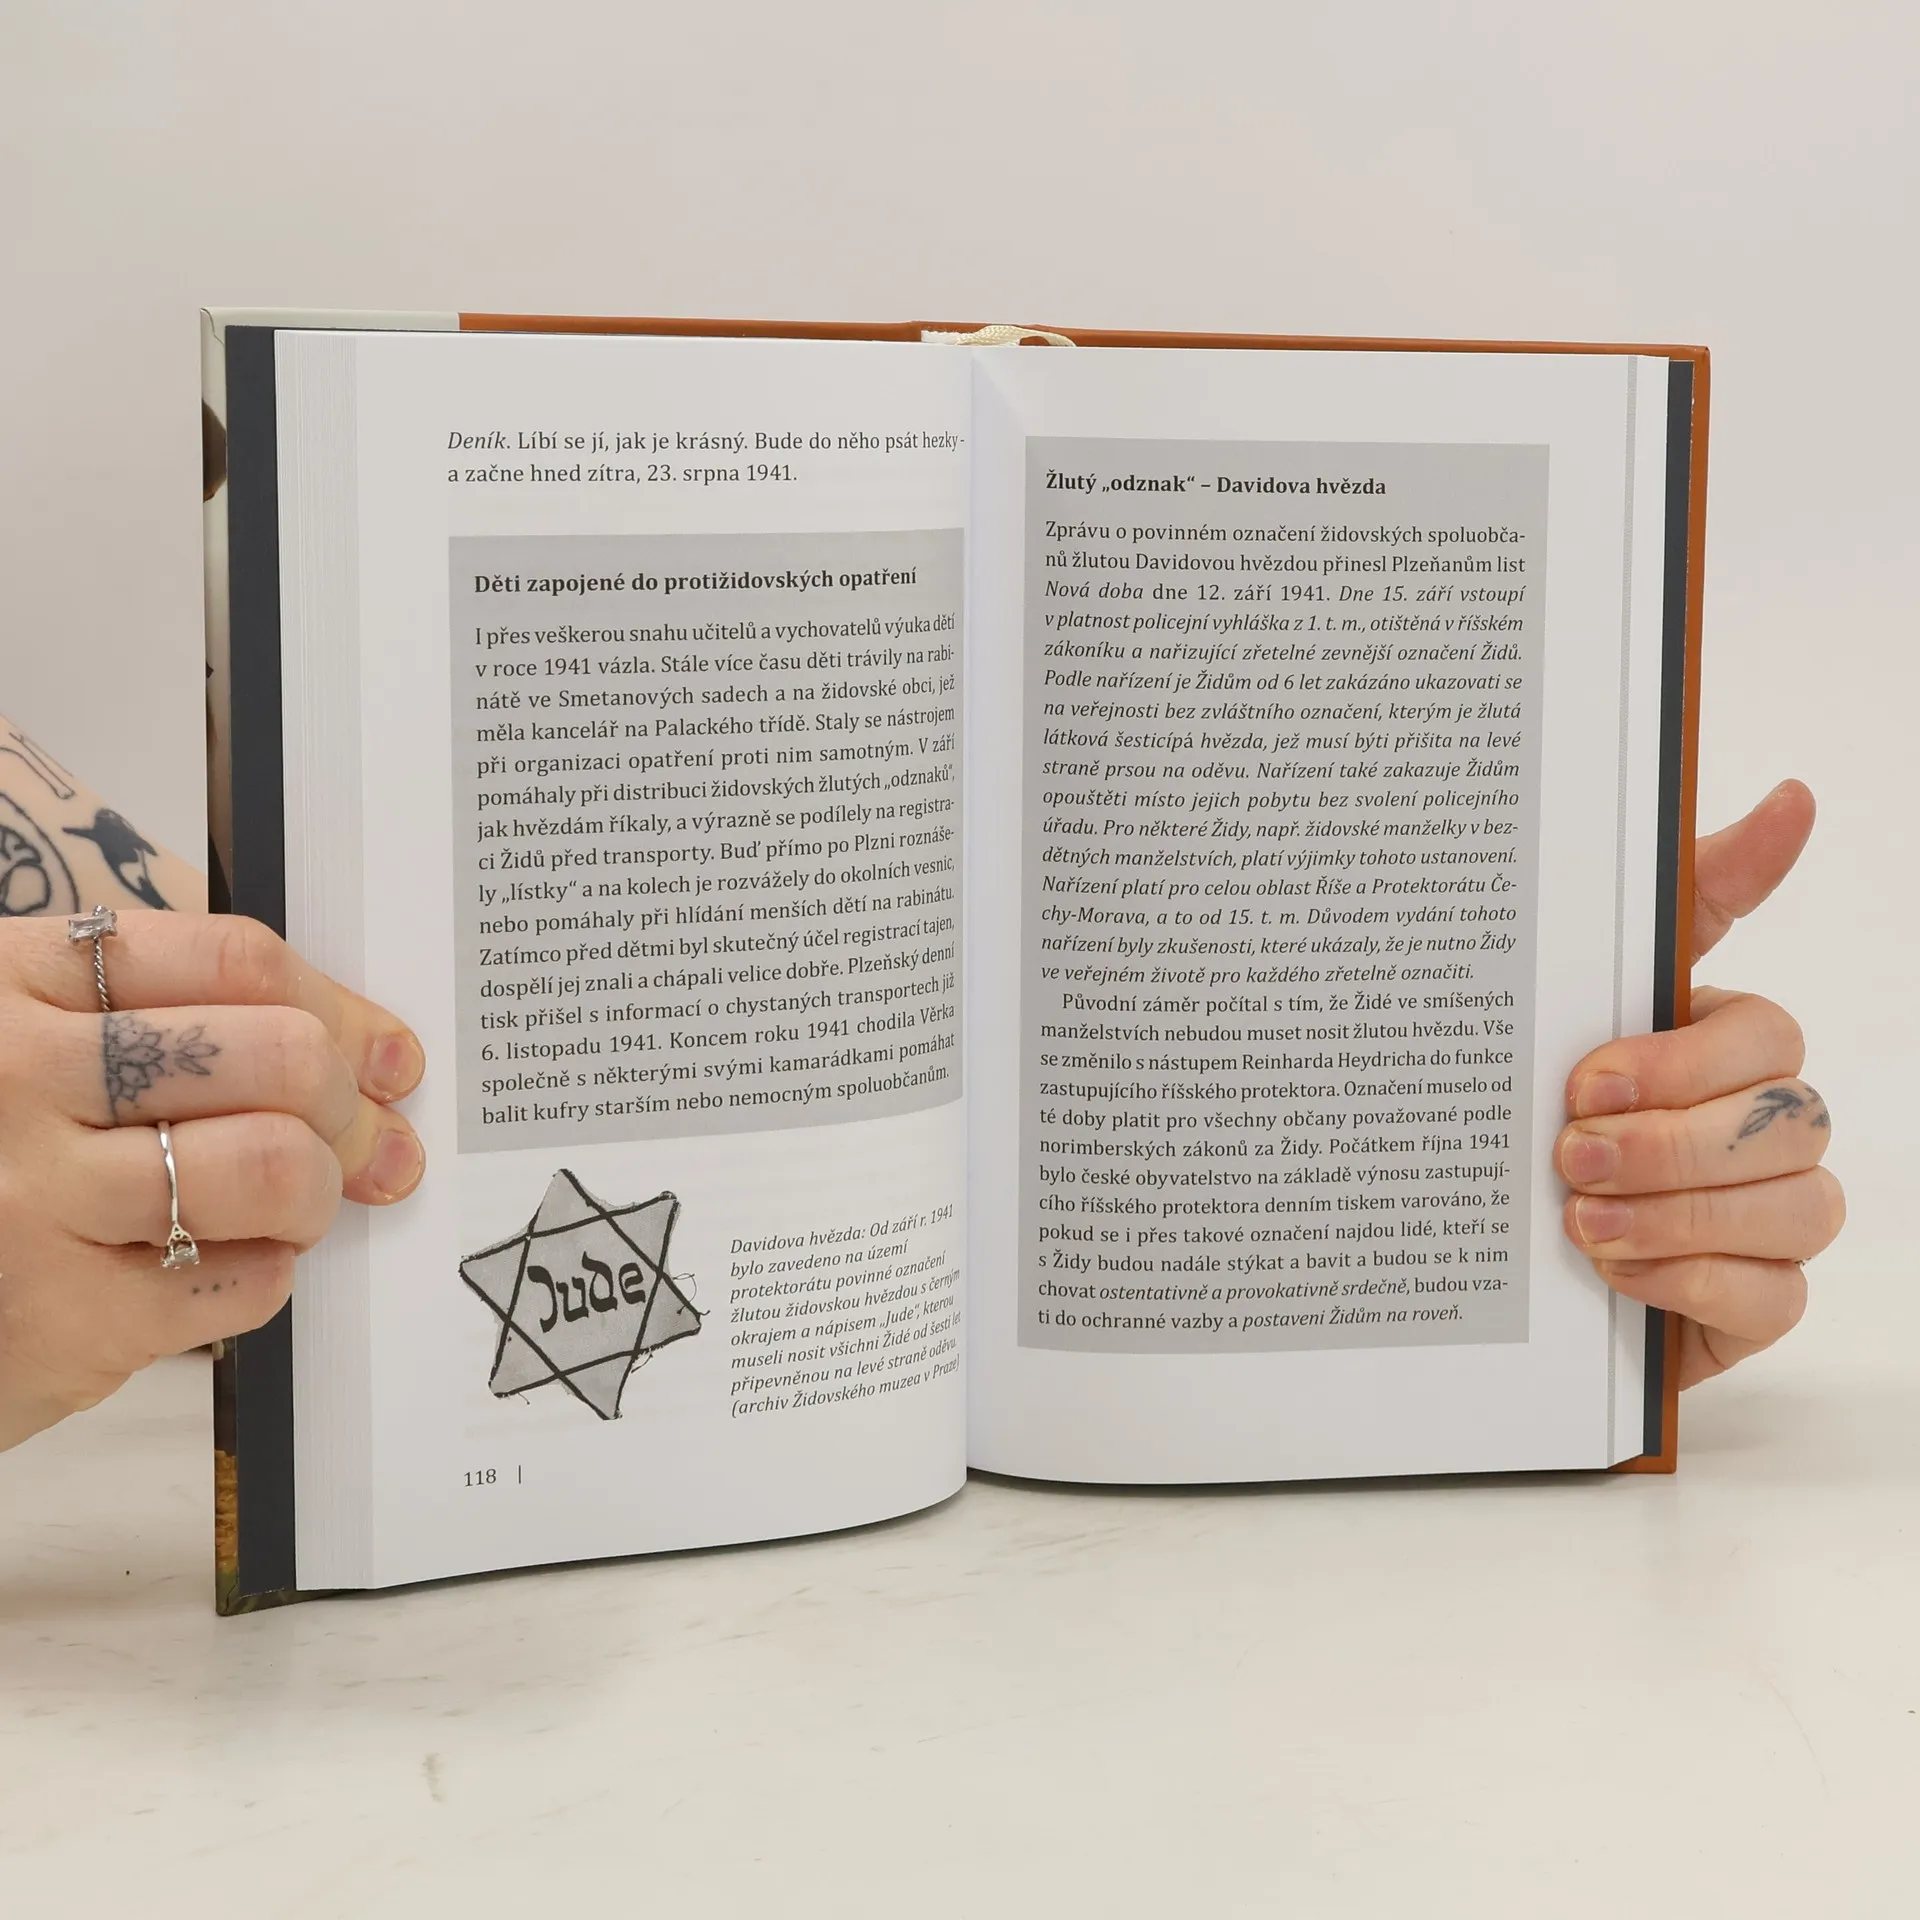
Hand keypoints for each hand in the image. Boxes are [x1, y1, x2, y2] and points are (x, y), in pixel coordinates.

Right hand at [0, 911, 425, 1450]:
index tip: (384, 1055)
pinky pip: (243, 1279)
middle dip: (349, 1108)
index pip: (236, 959)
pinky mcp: (60, 1317)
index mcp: (16, 980)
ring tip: (293, 1208)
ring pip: (271, 1167)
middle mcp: (15, 1074)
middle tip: (363, 1144)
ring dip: (315, 1193)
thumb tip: (373, 1056)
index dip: (339, 1010)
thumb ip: (174, 1022)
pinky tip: (226, 1266)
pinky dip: (266, 1273)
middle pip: (275, 1056)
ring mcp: (30, 1198)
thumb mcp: (36, 1050)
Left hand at [1557, 781, 1840, 1386]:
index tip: (1589, 1078)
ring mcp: (1773, 1214)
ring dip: (1677, 1214)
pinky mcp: (1759, 1298)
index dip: (1684, 1061)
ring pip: (1794, 1208)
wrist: (1498, 1246)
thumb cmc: (1553, 1102)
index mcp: (1730, 1048)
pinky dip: (1692, 1282)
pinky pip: (1777, 1294)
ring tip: (1581, 1218)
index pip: (1767, 1035)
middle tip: (1570, 1152)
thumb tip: (1792, 798)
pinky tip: (1616, 1272)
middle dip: (1669, 1145)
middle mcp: (1768, 1127)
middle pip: (1786, 1125)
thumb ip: (1687, 897)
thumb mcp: (1587, 993)